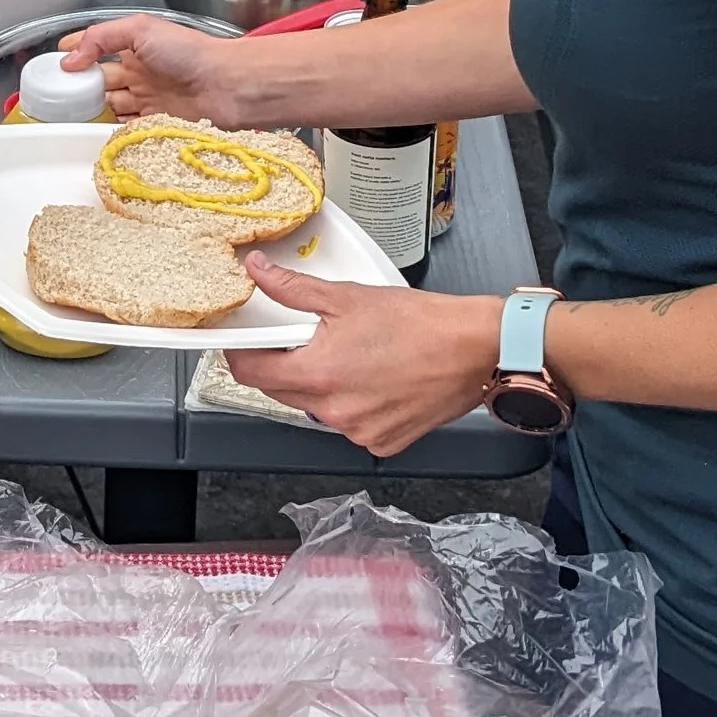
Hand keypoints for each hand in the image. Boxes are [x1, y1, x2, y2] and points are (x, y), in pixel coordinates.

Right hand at [58, 13, 241, 121]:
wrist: (228, 86)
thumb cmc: (191, 52)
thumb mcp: (141, 29)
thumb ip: (101, 37)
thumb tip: (69, 58)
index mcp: (134, 45)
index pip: (96, 47)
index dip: (74, 54)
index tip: (51, 64)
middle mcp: (139, 72)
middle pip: (98, 80)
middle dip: (77, 86)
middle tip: (54, 95)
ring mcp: (147, 99)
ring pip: (109, 106)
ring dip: (91, 110)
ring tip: (67, 116)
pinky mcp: (155, 124)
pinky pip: (125, 128)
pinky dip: (110, 129)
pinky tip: (95, 131)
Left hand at [225, 266, 499, 454]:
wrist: (475, 349)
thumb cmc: (422, 323)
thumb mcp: (347, 296)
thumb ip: (293, 288)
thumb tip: (259, 273)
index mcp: (318, 373)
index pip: (251, 372)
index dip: (241, 353)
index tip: (245, 342)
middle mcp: (333, 410)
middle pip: (281, 391)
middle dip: (283, 364)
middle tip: (304, 340)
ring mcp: (358, 431)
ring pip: (316, 408)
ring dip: (321, 385)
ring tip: (353, 356)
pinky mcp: (383, 443)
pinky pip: (351, 425)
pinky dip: (354, 404)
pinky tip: (375, 380)